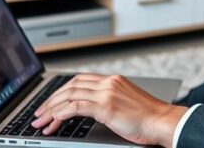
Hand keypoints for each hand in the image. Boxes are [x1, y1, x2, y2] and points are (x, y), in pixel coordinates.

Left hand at [32, 74, 185, 146]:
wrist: (163, 121)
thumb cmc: (148, 118)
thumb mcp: (125, 103)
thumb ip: (108, 101)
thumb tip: (89, 110)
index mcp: (113, 80)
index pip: (79, 80)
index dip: (61, 91)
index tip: (50, 103)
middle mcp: (108, 83)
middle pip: (70, 86)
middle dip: (50, 100)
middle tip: (39, 114)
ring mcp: (107, 93)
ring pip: (69, 96)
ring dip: (51, 109)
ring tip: (41, 121)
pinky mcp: (106, 106)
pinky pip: (75, 108)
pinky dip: (60, 114)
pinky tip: (54, 122)